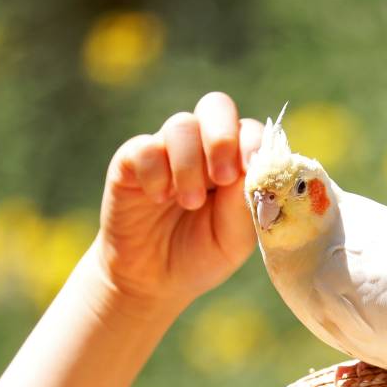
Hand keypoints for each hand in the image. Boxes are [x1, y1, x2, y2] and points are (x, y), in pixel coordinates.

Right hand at [91, 92, 262, 315]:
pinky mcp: (131, 161)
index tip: (248, 171)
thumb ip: (245, 203)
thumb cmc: (202, 254)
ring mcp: (166, 151)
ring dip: (190, 164)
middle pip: (216, 106)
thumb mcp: (234, 238)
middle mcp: (202, 147)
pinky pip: (145, 147)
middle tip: (221, 178)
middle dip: (222, 137)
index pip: (249, 130)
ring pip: (181, 125)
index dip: (253, 143)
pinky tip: (158, 198)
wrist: (152, 280)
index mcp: (235, 161)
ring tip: (189, 202)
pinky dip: (156, 173)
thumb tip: (254, 168)